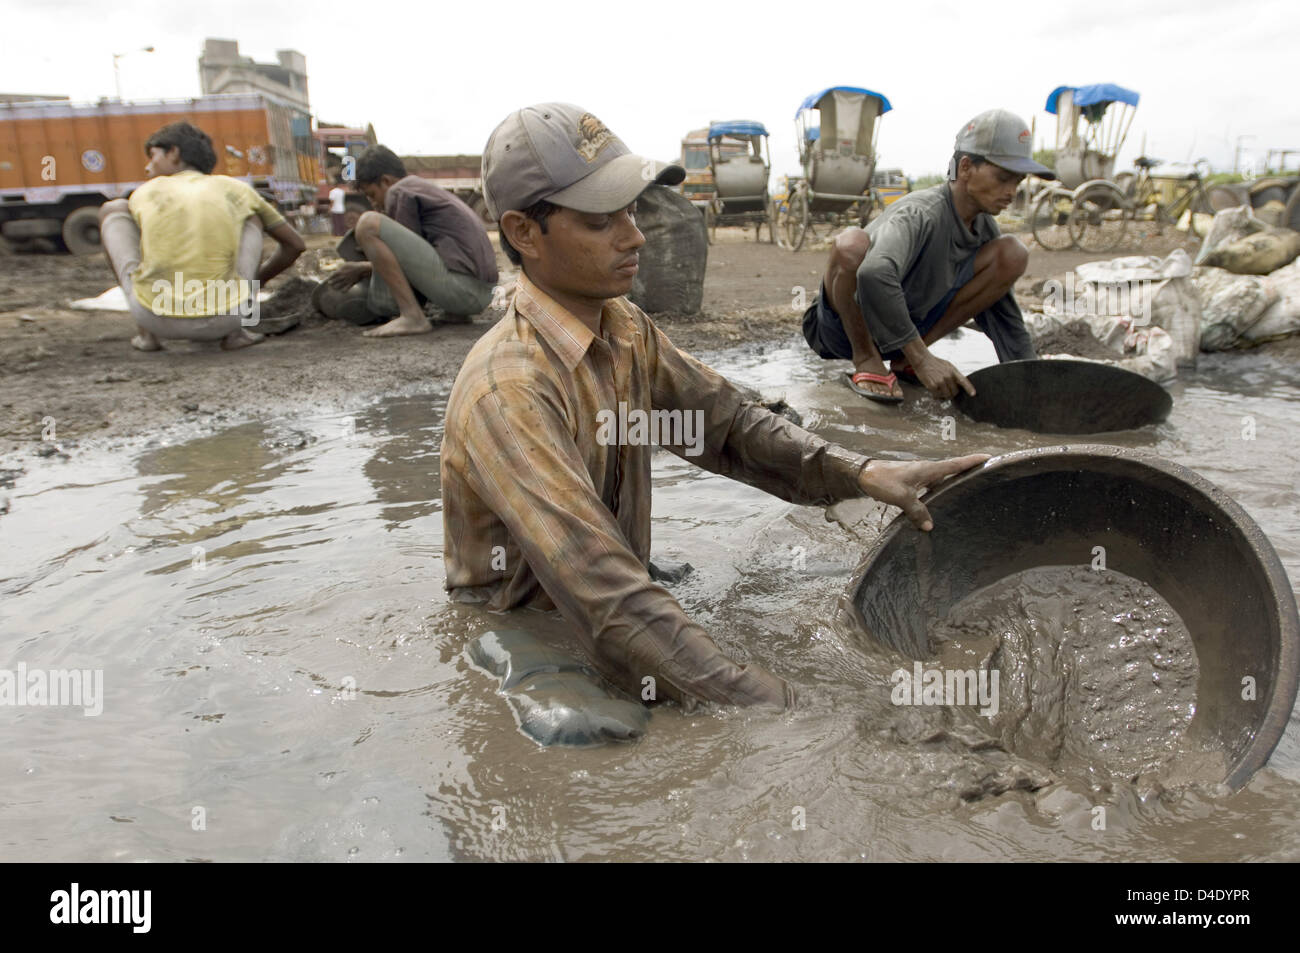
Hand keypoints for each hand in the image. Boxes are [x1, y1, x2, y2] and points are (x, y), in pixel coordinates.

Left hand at [325, 262, 370, 289]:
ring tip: (334, 288)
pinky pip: (346, 289)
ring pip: (338, 286)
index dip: (328, 278)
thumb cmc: (353, 265)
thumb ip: (339, 268)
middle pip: (333, 282)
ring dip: (335, 287)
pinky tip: (342, 291)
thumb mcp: (344, 265)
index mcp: (340, 271)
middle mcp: (342, 277)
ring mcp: (346, 281)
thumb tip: (336, 270)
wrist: (361, 269)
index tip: (327, 279)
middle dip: (330, 283)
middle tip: (330, 284)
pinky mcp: (351, 284)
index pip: (331, 276)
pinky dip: (343, 291)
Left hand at [858, 454, 989, 530]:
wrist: (862, 475)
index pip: (956, 464)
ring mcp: (917, 476)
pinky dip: (934, 493)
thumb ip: (918, 511)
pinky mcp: (909, 482)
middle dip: (965, 473)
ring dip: (949, 485)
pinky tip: (934, 504)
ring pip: (938, 481)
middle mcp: (925, 470)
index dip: (972, 461)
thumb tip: (930, 526)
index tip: (988, 457)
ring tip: (962, 493)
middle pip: (950, 471)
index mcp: (928, 469)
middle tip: (981, 478)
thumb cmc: (883, 481)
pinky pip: (928, 487)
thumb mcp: (903, 498)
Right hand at [915, 354, 974, 399]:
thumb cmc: (935, 363)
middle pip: (954, 392)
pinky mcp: (932, 385)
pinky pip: (937, 395)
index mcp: (953, 371)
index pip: (963, 381)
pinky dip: (936, 395)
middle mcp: (948, 376)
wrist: (923, 360)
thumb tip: (959, 384)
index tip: (973, 394)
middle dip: (951, 394)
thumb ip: (954, 374)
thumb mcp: (948, 366)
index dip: (969, 388)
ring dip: (943, 396)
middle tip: (946, 392)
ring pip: (946, 395)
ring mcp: (940, 381)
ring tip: (939, 391)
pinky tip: (933, 391)